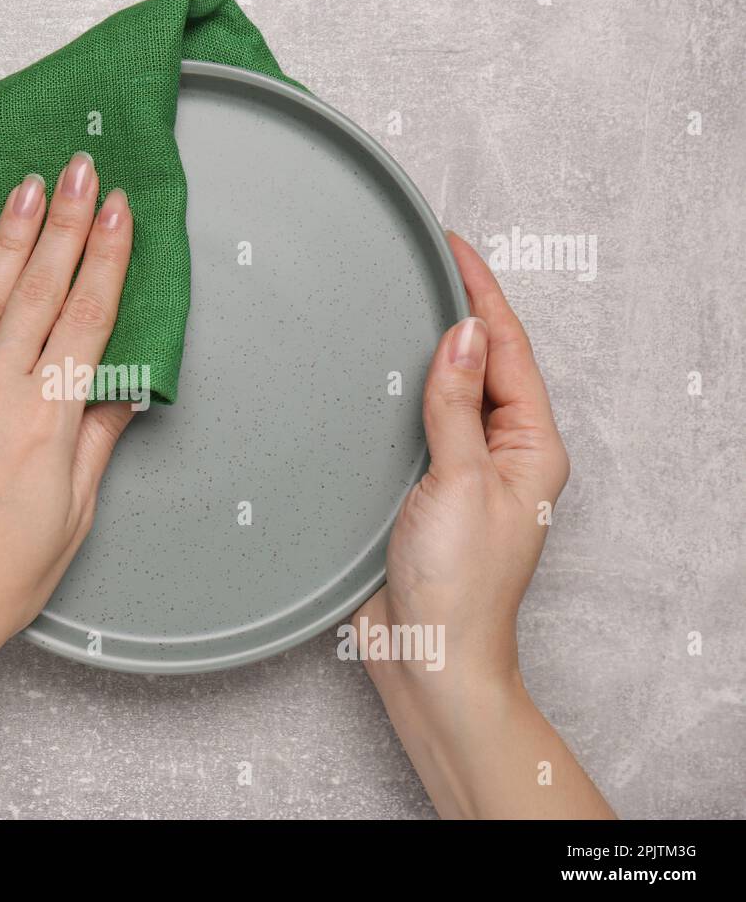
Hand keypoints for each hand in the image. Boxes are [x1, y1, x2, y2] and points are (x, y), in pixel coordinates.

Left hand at [0, 152, 135, 817]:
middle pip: (38, 287)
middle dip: (64, 220)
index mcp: (47, 419)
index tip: (118, 207)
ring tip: (30, 182)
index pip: (87, 316)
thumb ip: (96, 439)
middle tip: (79, 166)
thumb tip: (124, 388)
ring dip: (10, 232)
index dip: (106, 255)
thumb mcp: (72, 515)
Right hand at [356, 232, 612, 818]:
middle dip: (455, 310)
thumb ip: (457, 405)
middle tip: (421, 258)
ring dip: (423, 349)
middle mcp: (499, 454)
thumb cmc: (459, 585)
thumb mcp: (461, 481)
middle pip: (480, 363)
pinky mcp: (419, 490)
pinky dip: (395, 393)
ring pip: (444, 392)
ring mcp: (459, 471)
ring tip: (396, 300)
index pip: (507, 350)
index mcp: (530, 447)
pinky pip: (413, 426)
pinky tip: (371, 375)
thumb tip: (464, 334)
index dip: (481, 292)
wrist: (426, 656)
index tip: (451, 245)